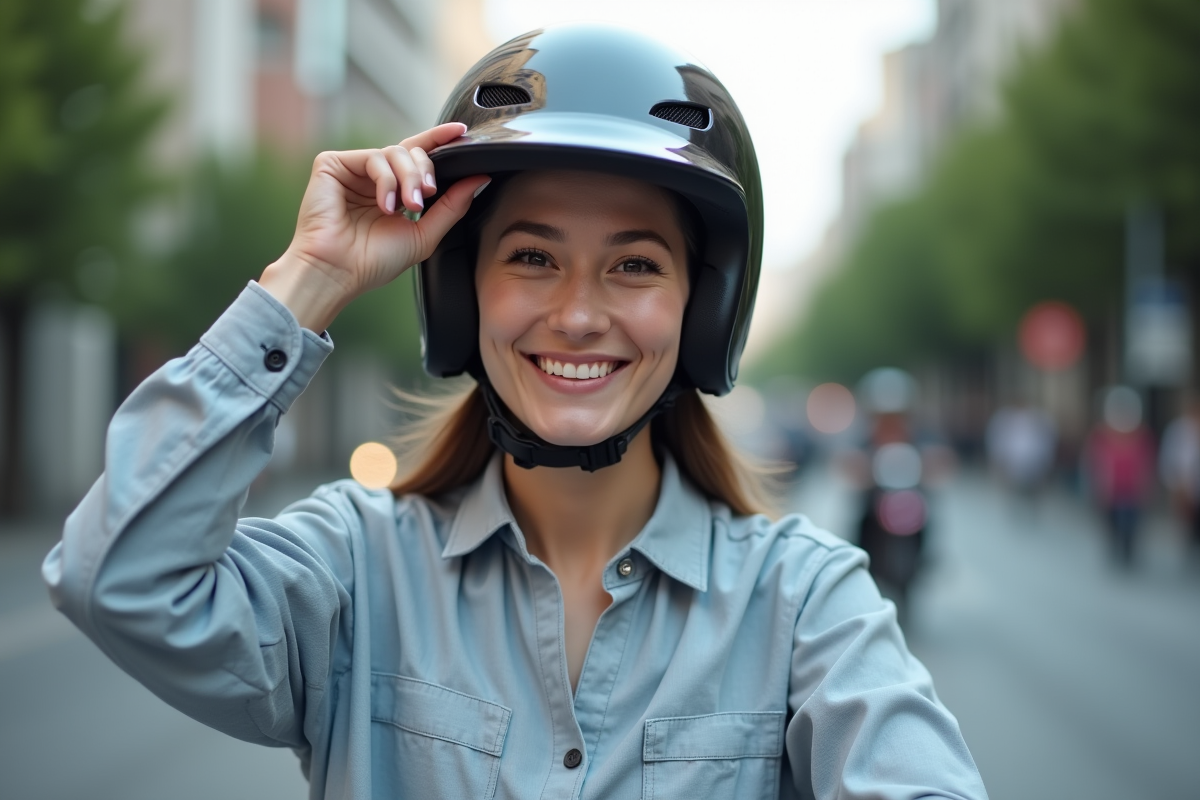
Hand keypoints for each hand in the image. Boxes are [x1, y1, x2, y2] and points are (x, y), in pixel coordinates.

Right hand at [259, 123, 489, 330]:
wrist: (339, 272)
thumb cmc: (373, 261)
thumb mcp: (424, 234)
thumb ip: (452, 206)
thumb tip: (479, 178)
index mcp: (393, 192)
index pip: (418, 158)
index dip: (439, 141)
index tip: (461, 132)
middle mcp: (373, 178)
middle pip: (411, 152)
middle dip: (426, 172)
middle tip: (425, 198)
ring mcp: (353, 170)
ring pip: (396, 152)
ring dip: (409, 178)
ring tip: (408, 206)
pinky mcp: (333, 164)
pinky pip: (373, 157)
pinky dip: (386, 181)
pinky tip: (384, 205)